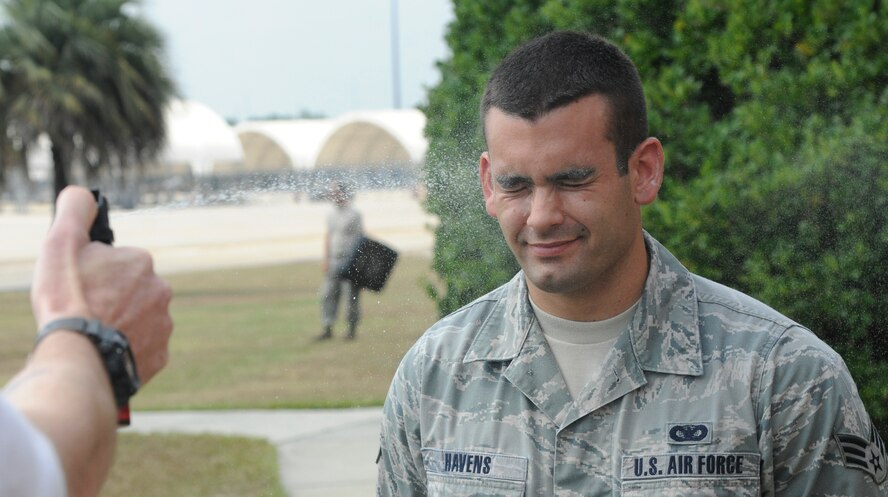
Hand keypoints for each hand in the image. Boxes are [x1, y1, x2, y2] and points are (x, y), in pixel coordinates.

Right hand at [30, 186, 172, 383]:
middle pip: (129, 291)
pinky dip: (126, 348)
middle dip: (110, 299)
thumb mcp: (61, 242)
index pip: (116, 263)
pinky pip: (143, 347)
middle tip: (85, 312)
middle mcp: (160, 290)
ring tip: (94, 333)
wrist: (79, 355)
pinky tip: (107, 351)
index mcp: (141, 262)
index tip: (79, 287)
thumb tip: (85, 195)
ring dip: (119, 324)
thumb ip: (75, 210)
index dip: (93, 275)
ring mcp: (163, 324)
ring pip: (138, 319)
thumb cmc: (67, 298)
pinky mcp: (160, 354)